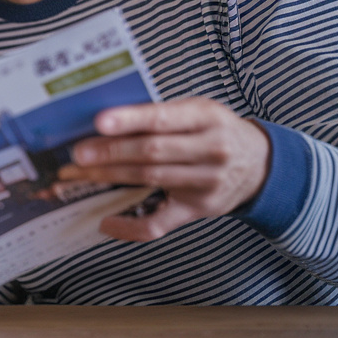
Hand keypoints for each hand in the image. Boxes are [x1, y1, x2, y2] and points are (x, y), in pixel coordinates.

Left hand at [58, 97, 270, 242]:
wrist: (261, 164)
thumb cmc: (216, 130)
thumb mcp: (198, 111)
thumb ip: (160, 114)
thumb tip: (104, 121)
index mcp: (207, 117)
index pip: (162, 118)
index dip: (130, 120)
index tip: (99, 122)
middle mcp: (211, 150)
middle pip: (151, 153)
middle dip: (109, 153)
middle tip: (77, 154)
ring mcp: (206, 183)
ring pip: (149, 181)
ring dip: (108, 178)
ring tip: (77, 176)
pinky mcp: (199, 210)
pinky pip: (160, 224)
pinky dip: (130, 225)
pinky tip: (105, 221)